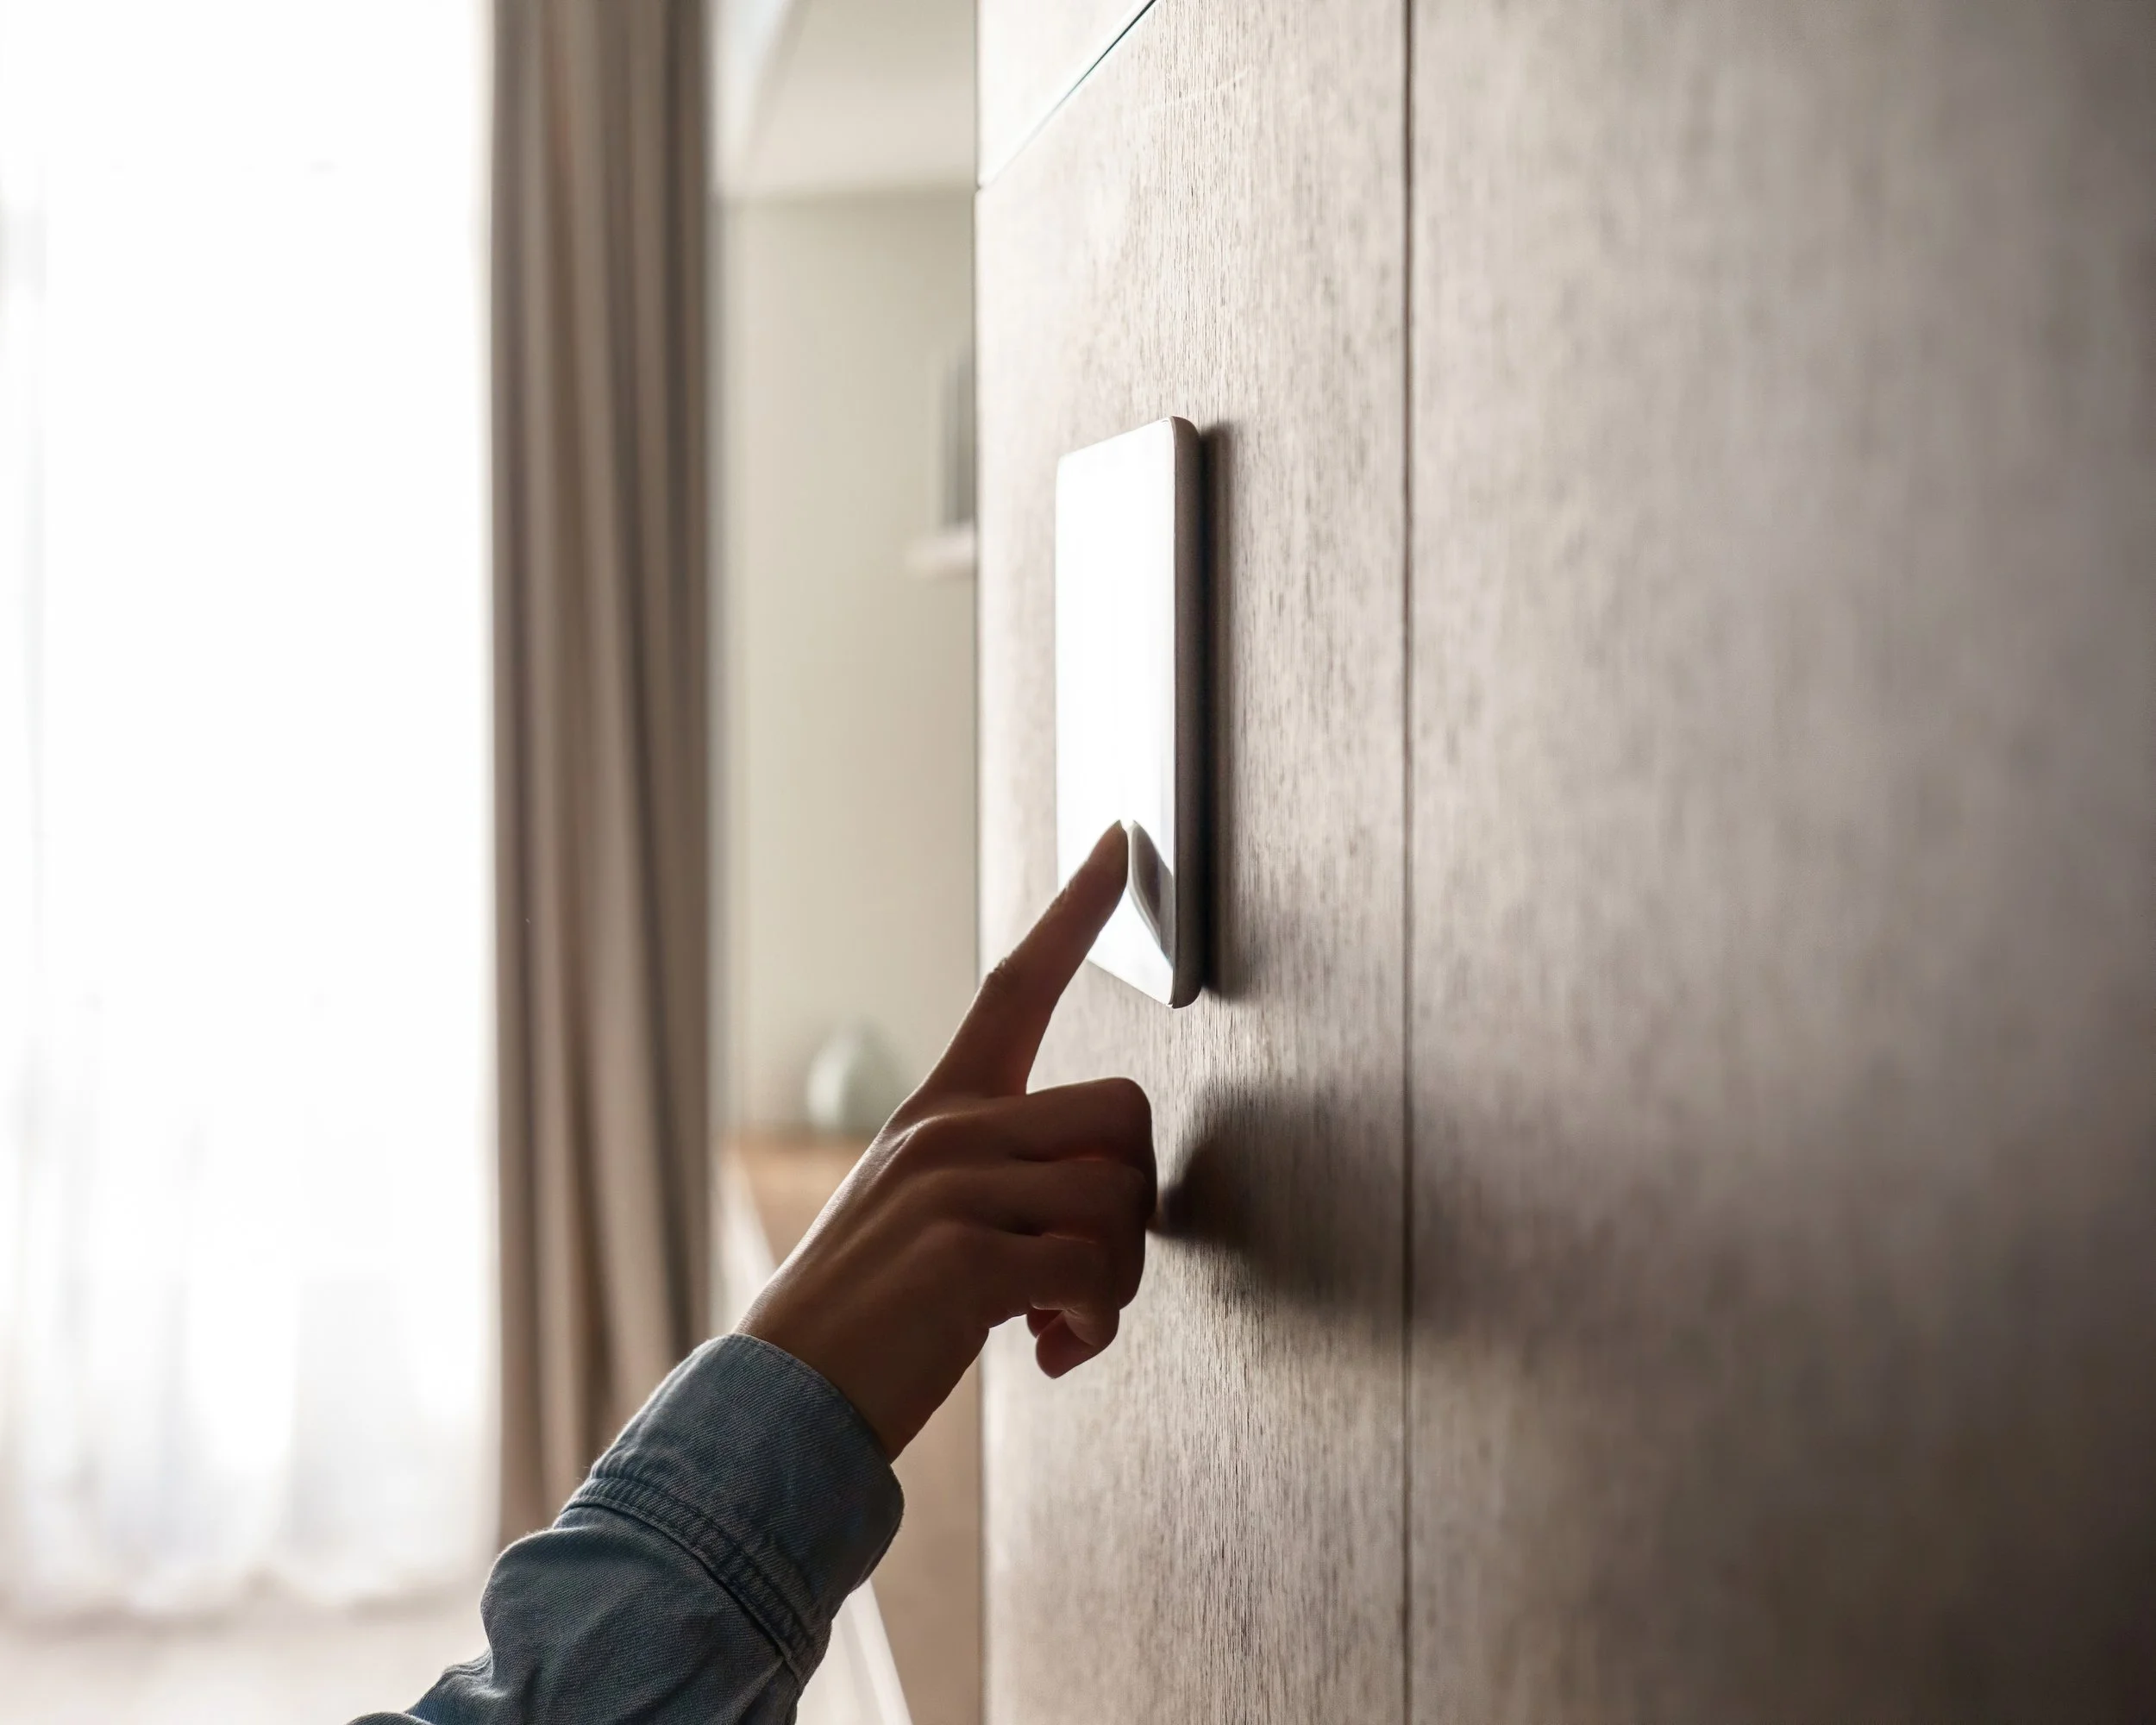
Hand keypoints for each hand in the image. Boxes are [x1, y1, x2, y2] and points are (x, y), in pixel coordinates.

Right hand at [740, 824, 1154, 1457]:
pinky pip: (1095, 1272)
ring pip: (1120, 1197)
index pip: (1016, 985)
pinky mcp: (964, 1258)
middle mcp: (949, 1130)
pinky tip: (1046, 1354)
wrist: (782, 1402)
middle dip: (1134, 1205)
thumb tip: (1107, 1197)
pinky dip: (1092, 1328)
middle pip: (1123, 1115)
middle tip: (1085, 1276)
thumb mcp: (924, 1215)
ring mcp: (953, 1187)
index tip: (1123, 840)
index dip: (1076, 911)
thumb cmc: (871, 1317)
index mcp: (940, 1111)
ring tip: (1058, 1324)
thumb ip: (1005, 1176)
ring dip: (1116, 1283)